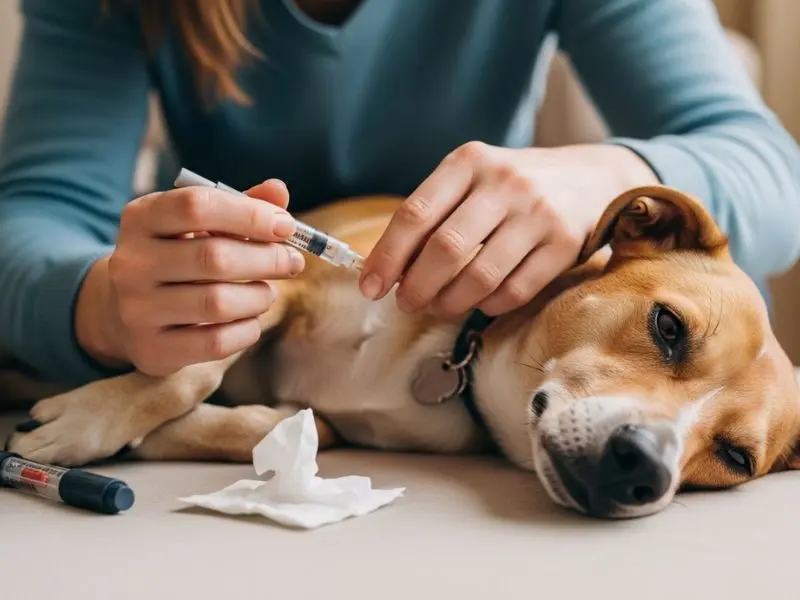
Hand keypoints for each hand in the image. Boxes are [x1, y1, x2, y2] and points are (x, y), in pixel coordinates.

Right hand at [76, 179, 304, 375]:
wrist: (127, 311)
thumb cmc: (179, 256)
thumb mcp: (200, 223)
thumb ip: (241, 205)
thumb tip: (278, 191)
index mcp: (141, 218)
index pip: (197, 205)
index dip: (250, 214)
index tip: (285, 226)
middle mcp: (131, 262)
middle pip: (214, 257)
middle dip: (267, 259)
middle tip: (292, 262)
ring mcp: (137, 309)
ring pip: (218, 303)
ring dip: (259, 296)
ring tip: (267, 292)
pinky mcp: (151, 349)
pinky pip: (217, 342)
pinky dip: (247, 329)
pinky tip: (250, 318)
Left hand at [359, 142, 657, 316]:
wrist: (592, 177)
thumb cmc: (512, 186)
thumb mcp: (472, 179)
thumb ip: (433, 215)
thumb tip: (389, 270)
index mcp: (469, 162)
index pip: (415, 214)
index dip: (387, 256)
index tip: (371, 286)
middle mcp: (504, 183)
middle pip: (445, 249)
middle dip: (416, 286)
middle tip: (406, 303)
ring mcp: (538, 213)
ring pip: (480, 276)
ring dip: (449, 302)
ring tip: (438, 306)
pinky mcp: (565, 244)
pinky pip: (515, 291)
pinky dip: (488, 305)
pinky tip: (479, 302)